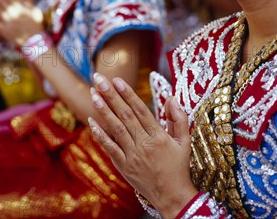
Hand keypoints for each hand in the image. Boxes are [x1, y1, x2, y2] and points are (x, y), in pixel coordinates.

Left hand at [88, 73, 197, 218]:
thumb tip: (172, 98)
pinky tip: (92, 122)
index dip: (128, 94)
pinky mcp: (124, 166)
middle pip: (125, 115)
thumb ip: (179, 119)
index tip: (117, 80)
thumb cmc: (179, 166)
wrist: (172, 196)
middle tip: (98, 79)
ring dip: (103, 111)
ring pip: (116, 129)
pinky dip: (100, 135)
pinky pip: (110, 148)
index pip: (140, 110)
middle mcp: (144, 144)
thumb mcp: (185, 142)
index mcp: (159, 136)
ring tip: (93, 95)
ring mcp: (132, 156)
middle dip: (110, 96)